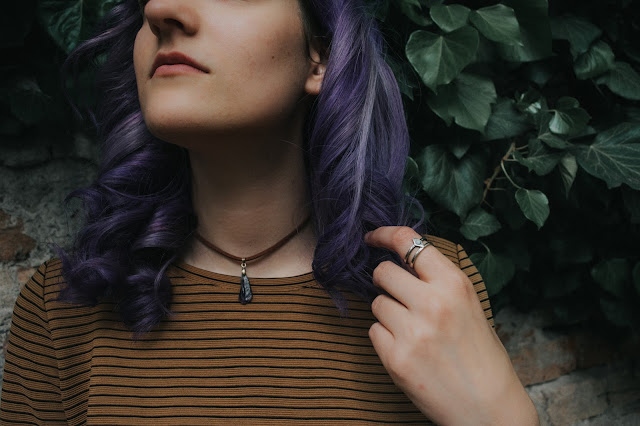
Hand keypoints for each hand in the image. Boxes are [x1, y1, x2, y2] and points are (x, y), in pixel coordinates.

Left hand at [365, 226, 538, 425]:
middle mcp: (432, 303)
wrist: (489, 408)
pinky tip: (408, 350)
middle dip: (385, 280)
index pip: (408, 242)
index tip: (371, 236)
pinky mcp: (396, 358)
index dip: (384, 234)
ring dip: (387, 312)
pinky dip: (384, 337)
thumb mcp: (469, 305)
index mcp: (454, 284)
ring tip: (412, 330)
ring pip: (376, 303)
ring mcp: (412, 332)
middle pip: (383, 272)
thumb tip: (399, 258)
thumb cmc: (481, 355)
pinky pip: (374, 331)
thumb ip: (437, 281)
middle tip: (397, 294)